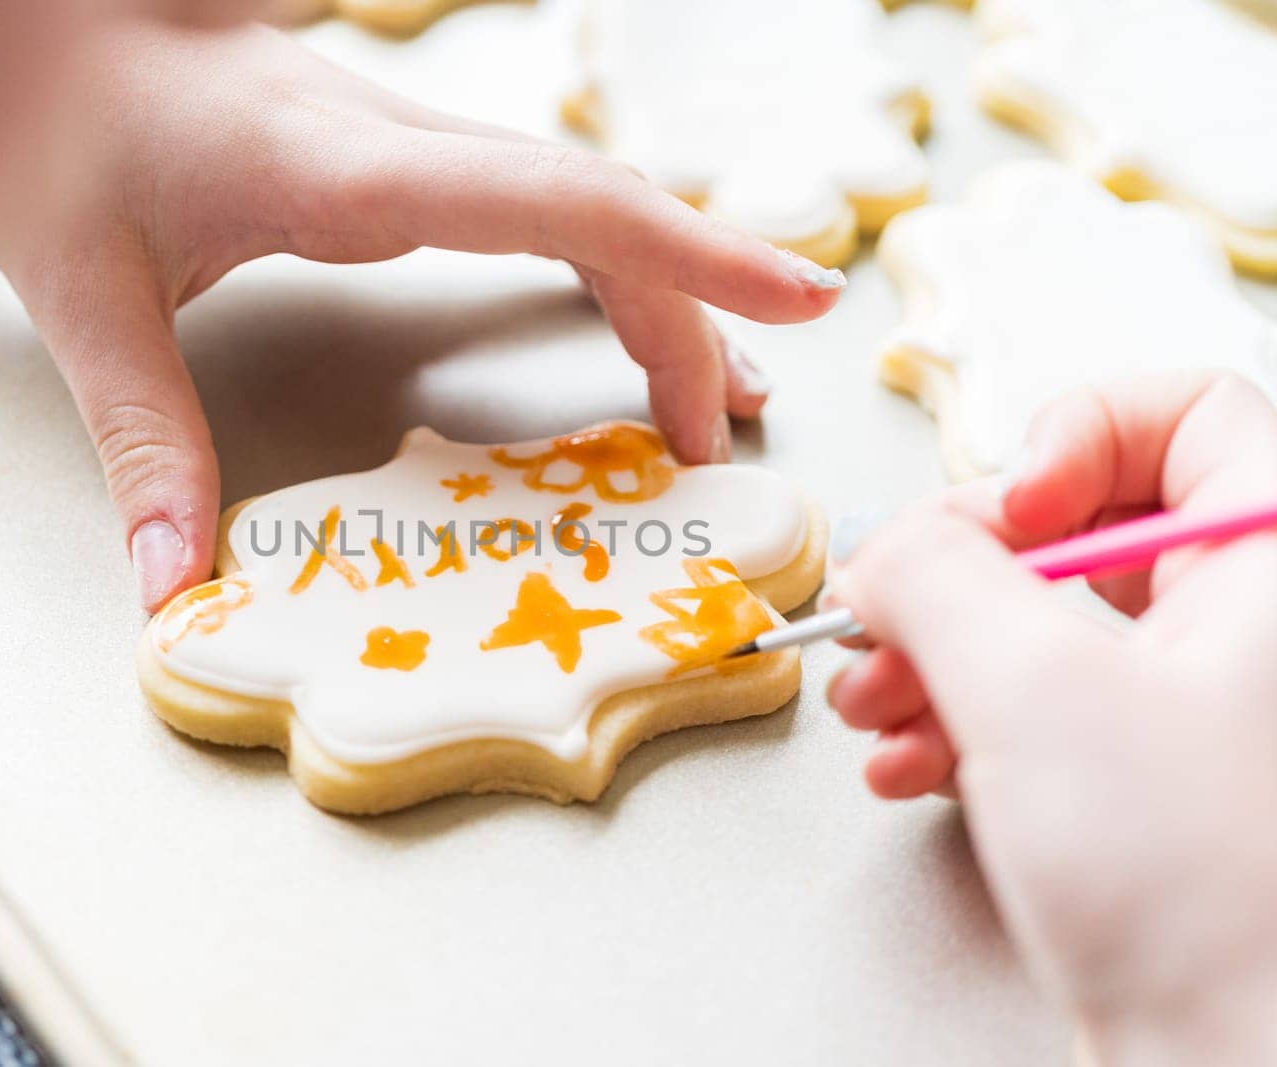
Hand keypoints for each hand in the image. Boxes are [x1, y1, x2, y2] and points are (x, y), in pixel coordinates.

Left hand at [0, 20, 843, 611]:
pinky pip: (538, 202)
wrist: (36, 31)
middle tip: (722, 435)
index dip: (690, 254)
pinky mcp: (394, 159)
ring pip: (580, 200)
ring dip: (660, 291)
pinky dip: (605, 266)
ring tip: (709, 398)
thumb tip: (174, 591)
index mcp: (342, 171)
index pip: (560, 199)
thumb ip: (140, 442)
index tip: (796, 299)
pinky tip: (631, 319)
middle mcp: (398, 145)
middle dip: (687, 312)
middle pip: (597, 208)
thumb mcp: (84, 292)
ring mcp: (405, 144)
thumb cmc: (51, 135)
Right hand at [827, 371, 1276, 1060]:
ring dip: (936, 656)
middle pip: (1084, 527)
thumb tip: (890, 546)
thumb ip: (937, 575)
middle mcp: (1254, 624)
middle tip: (889, 613)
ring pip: (1049, 626)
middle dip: (958, 574)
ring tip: (870, 703)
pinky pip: (1047, 710)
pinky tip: (908, 764)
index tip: (1008, 511)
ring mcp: (1205, 708)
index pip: (1186, 414)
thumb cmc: (1205, 893)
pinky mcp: (1154, 782)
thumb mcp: (1033, 689)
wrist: (1236, 1065)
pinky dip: (963, 726)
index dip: (1074, 438)